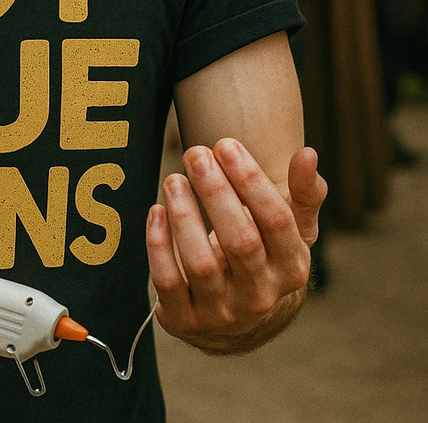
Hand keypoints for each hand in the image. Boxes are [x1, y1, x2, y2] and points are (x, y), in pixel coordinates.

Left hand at [146, 138, 326, 352]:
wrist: (236, 321)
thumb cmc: (264, 257)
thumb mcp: (291, 230)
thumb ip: (303, 193)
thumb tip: (308, 154)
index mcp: (291, 268)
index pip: (277, 222)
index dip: (251, 181)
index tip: (226, 144)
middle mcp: (260, 295)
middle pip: (241, 242)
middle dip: (216, 192)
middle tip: (196, 154)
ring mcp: (221, 312)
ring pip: (201, 264)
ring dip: (184, 216)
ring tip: (174, 178)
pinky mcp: (184, 319)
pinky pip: (168, 281)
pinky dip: (159, 245)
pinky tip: (156, 210)